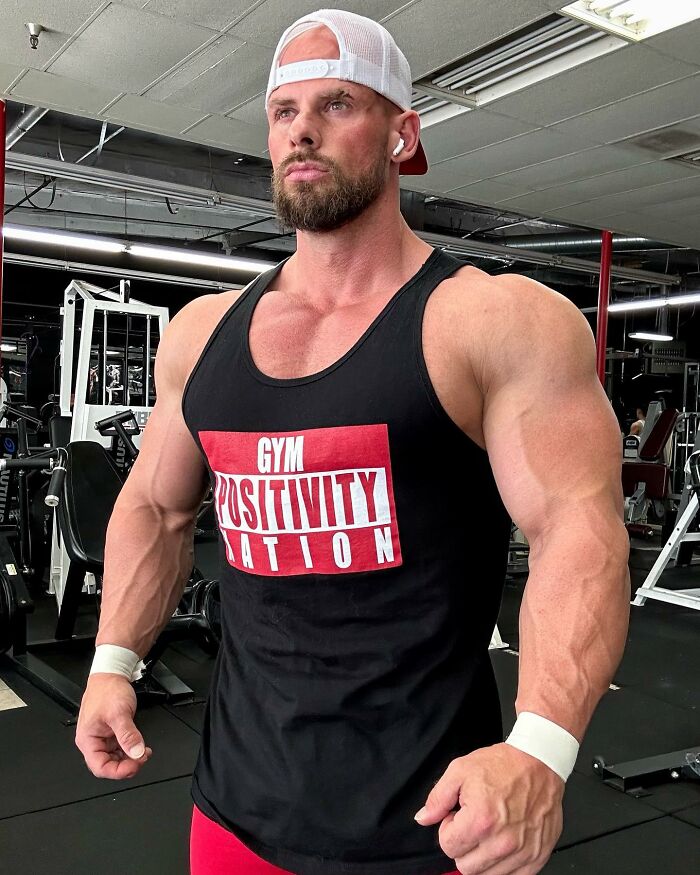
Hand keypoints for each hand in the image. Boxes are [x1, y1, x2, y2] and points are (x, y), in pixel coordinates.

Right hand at [75, 675, 152, 778]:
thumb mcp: (119, 713)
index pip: (100, 767)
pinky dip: (131, 750)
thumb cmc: (107, 690)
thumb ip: (128, 734)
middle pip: (108, 765)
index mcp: (88, 740)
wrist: (112, 675)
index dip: (118, 771)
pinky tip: (140, 747)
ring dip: (130, 758)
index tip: (134, 766)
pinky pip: (120, 748)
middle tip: (142, 758)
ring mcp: (103, 738)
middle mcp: (93, 741)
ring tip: (143, 752)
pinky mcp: (112, 733)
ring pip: (116, 758)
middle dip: (127, 765)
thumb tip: (136, 752)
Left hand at [414, 743, 563, 874]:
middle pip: (465, 866)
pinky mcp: (537, 856)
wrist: (539, 762)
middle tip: (472, 824)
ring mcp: (522, 852)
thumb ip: (438, 798)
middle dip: (463, 845)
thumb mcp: (461, 770)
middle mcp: (502, 841)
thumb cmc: (503, 765)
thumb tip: (423, 818)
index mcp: (481, 820)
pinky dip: (505, 864)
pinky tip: (504, 841)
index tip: (457, 817)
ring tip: (490, 830)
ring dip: (483, 856)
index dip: (448, 829)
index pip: (448, 847)